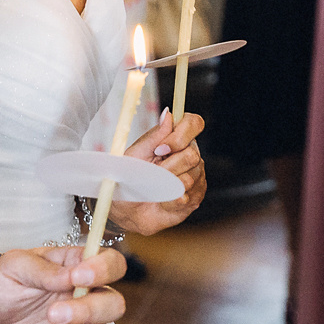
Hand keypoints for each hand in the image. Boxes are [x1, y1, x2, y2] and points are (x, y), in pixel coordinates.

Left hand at [0, 246, 126, 323]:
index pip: (111, 263)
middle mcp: (85, 301)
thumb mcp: (11, 266)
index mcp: (75, 270)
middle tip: (53, 314)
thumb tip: (71, 273)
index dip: (104, 268)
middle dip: (90, 310)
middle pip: (115, 304)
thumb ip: (41, 268)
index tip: (80, 276)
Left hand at [109, 111, 205, 234]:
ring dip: (166, 186)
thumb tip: (168, 114)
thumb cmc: (130, 178)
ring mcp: (196, 176)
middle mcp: (190, 154)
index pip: (194, 123)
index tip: (160, 149)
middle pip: (192, 155)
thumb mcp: (136, 155)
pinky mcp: (195, 197)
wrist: (127, 209)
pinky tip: (161, 200)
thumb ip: (154, 136)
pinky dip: (169, 201)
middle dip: (168, 167)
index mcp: (176, 138)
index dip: (181, 136)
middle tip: (151, 175)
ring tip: (154, 189)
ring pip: (189, 178)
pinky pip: (187, 198)